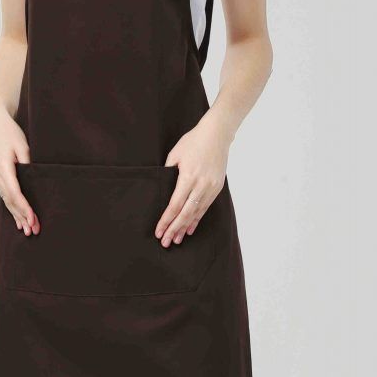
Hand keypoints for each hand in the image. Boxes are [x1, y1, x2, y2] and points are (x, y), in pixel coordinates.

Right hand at [0, 104, 39, 235]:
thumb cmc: (11, 132)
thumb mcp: (23, 145)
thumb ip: (28, 163)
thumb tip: (36, 180)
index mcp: (2, 166)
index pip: (15, 193)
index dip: (25, 208)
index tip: (34, 219)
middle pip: (10, 200)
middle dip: (23, 216)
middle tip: (34, 230)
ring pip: (7, 200)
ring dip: (17, 215)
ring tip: (27, 230)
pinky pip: (4, 195)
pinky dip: (12, 207)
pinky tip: (17, 219)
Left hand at [155, 113, 229, 248]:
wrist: (217, 134)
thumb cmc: (193, 141)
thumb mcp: (175, 154)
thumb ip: (168, 172)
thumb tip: (163, 189)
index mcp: (188, 177)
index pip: (174, 205)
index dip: (166, 220)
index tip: (159, 231)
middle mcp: (201, 185)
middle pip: (185, 213)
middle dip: (174, 229)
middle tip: (165, 243)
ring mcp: (211, 187)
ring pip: (196, 213)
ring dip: (185, 227)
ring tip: (177, 239)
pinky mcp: (217, 188)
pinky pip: (205, 207)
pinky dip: (197, 219)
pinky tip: (190, 228)